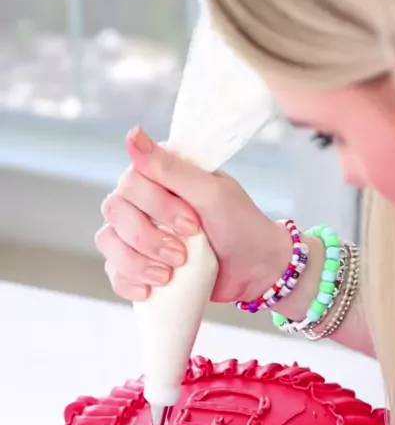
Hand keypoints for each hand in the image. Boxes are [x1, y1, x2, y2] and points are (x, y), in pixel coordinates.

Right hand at [95, 126, 301, 307]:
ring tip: (168, 276)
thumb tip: (131, 134)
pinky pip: (114, 272)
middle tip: (181, 255)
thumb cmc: (240, 226)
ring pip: (108, 242)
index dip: (157, 207)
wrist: (255, 270)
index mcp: (159, 176)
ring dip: (136, 263)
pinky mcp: (140, 264)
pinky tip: (149, 290)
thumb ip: (171, 167)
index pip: (130, 182)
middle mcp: (142, 201)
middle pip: (114, 212)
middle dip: (147, 239)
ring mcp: (138, 234)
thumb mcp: (212, 193)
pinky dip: (127, 283)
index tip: (193, 224)